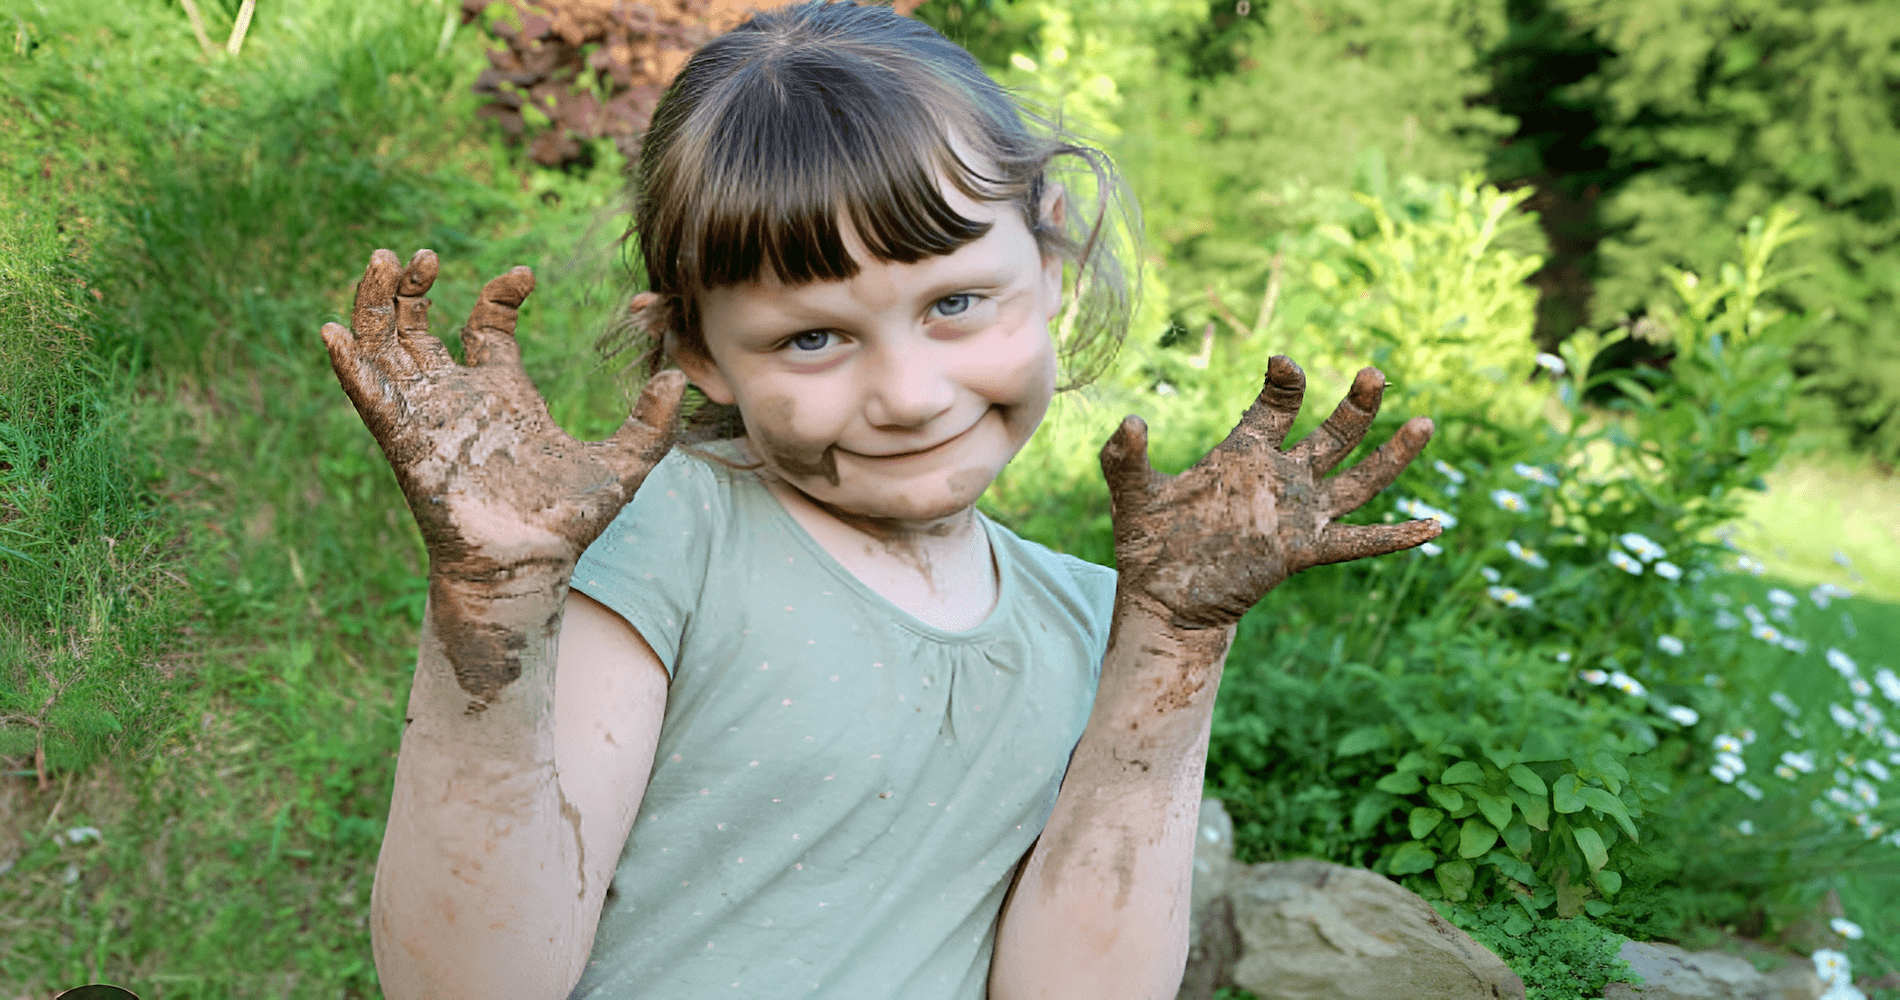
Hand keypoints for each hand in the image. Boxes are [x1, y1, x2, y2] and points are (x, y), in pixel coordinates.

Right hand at [321, 249, 685, 586]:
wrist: (529, 567)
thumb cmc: (568, 522)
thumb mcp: (624, 464)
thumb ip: (652, 422)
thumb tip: (678, 377)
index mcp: (504, 391)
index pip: (486, 325)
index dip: (498, 293)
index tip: (526, 277)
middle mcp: (459, 397)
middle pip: (418, 328)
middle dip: (414, 287)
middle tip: (420, 254)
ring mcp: (428, 418)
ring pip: (385, 349)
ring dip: (376, 306)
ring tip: (384, 261)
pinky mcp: (406, 445)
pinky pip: (370, 400)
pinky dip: (351, 367)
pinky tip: (334, 333)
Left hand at [1100, 355, 1438, 629]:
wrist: (1162, 602)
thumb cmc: (1149, 545)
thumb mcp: (1133, 496)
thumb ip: (1125, 457)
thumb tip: (1129, 422)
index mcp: (1244, 454)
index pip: (1276, 407)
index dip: (1284, 384)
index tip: (1283, 364)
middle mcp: (1280, 479)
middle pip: (1331, 435)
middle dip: (1355, 406)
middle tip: (1374, 374)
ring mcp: (1296, 516)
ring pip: (1356, 481)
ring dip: (1392, 456)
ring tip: (1425, 424)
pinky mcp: (1301, 552)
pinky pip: (1356, 542)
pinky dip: (1395, 536)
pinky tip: (1433, 527)